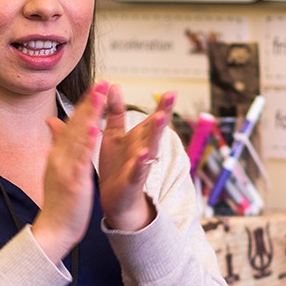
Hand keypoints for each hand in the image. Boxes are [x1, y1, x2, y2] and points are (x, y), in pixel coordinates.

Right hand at [31, 82, 106, 258]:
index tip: (96, 87)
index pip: (71, 124)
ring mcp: (65, 168)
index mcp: (58, 155)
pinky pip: (81, 159)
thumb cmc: (59, 203)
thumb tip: (52, 125)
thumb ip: (57, 146)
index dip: (84, 105)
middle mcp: (59, 158)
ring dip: (89, 114)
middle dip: (88, 102)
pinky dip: (87, 143)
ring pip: (77, 136)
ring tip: (100, 95)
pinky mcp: (73, 181)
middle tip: (101, 82)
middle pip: (74, 125)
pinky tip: (95, 128)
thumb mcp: (57, 170)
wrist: (53, 230)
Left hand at [98, 84, 173, 231]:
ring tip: (160, 118)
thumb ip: (115, 111)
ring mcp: (139, 165)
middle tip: (172, 96)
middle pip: (156, 129)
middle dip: (164, 113)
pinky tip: (144, 154)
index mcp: (139, 137)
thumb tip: (113, 85)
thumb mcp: (114, 135)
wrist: (115, 200)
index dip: (162, 105)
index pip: (153, 118)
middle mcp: (143, 149)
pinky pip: (138, 171)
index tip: (172, 91)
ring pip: (151, 148)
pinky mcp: (131, 181)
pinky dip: (141, 163)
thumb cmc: (116, 166)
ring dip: (156, 134)